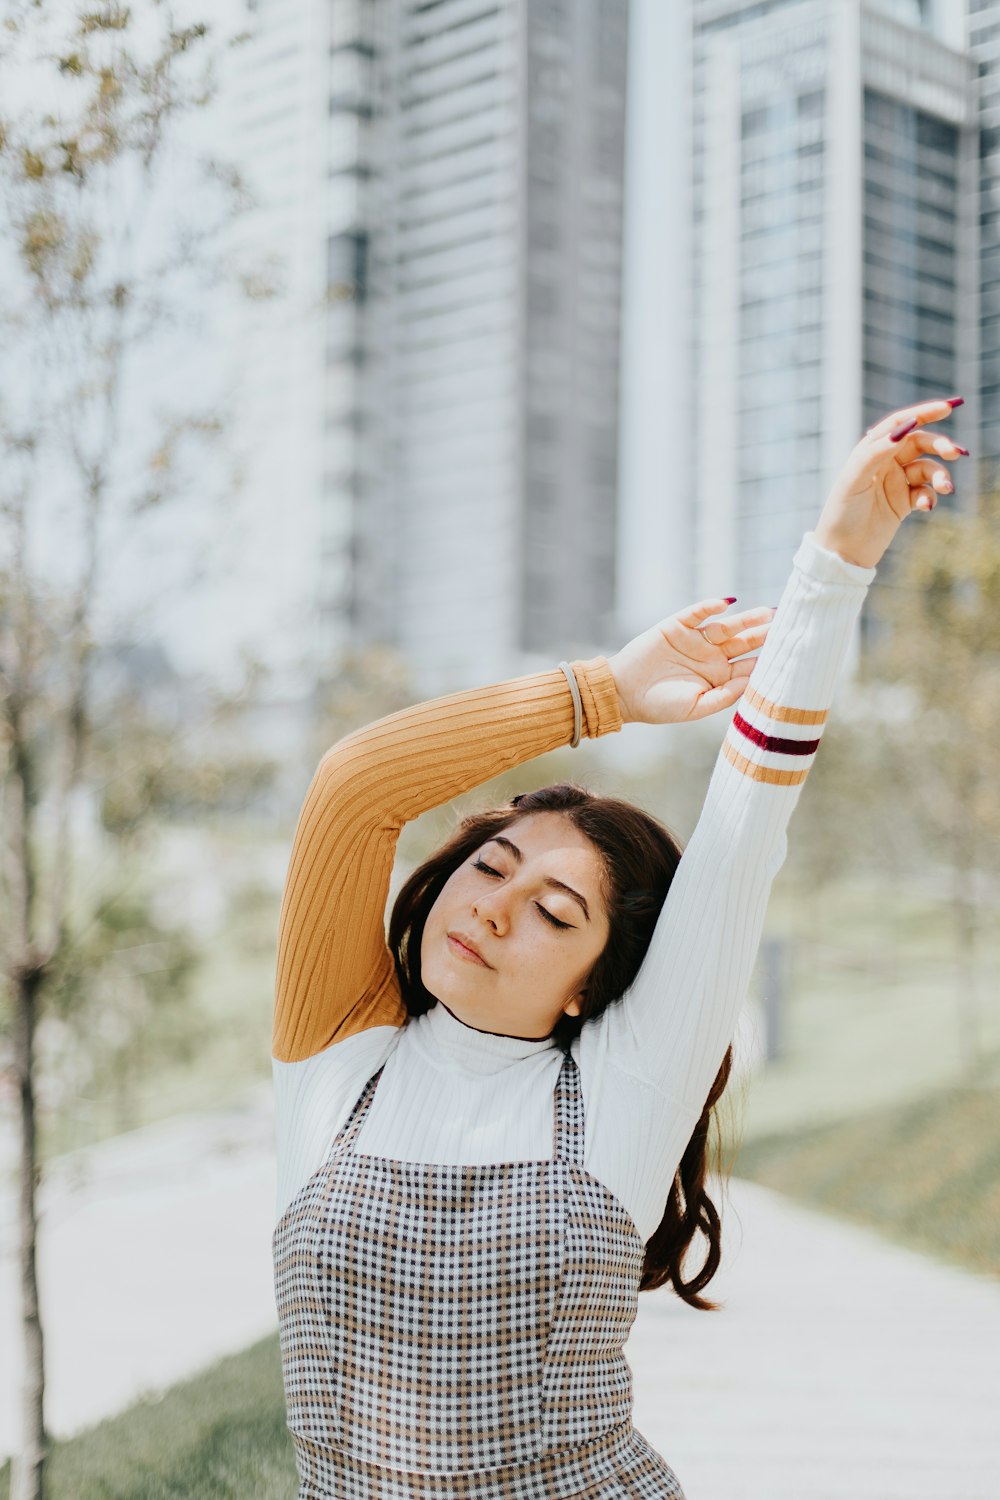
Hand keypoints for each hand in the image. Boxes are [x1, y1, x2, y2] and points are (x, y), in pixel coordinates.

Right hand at [607, 602, 773, 725]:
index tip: (791, 653)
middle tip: (788, 625)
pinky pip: (697, 613)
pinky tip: (726, 603)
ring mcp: (695, 640)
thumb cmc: (660, 706)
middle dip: (764, 634)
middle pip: (743, 642)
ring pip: (726, 625)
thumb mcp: (696, 707)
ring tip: (768, 613)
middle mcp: (710, 656)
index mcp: (718, 677)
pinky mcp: (677, 626)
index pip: (749, 665)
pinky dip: (710, 607)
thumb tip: (752, 679)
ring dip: (746, 619)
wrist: (623, 694)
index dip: (768, 659)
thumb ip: (725, 695)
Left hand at [814, 397, 967, 568]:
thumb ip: (876, 452)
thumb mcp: (854, 479)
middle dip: (939, 445)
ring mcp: (896, 482)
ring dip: (940, 475)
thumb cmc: (841, 513)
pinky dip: (931, 496)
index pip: (900, 424)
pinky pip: (926, 492)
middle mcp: (885, 463)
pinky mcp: (904, 503)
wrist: (841, 552)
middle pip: (920, 443)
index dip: (923, 413)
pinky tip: (925, 506)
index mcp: (870, 450)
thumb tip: (903, 429)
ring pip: (928, 468)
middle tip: (954, 453)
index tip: (947, 408)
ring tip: (944, 487)